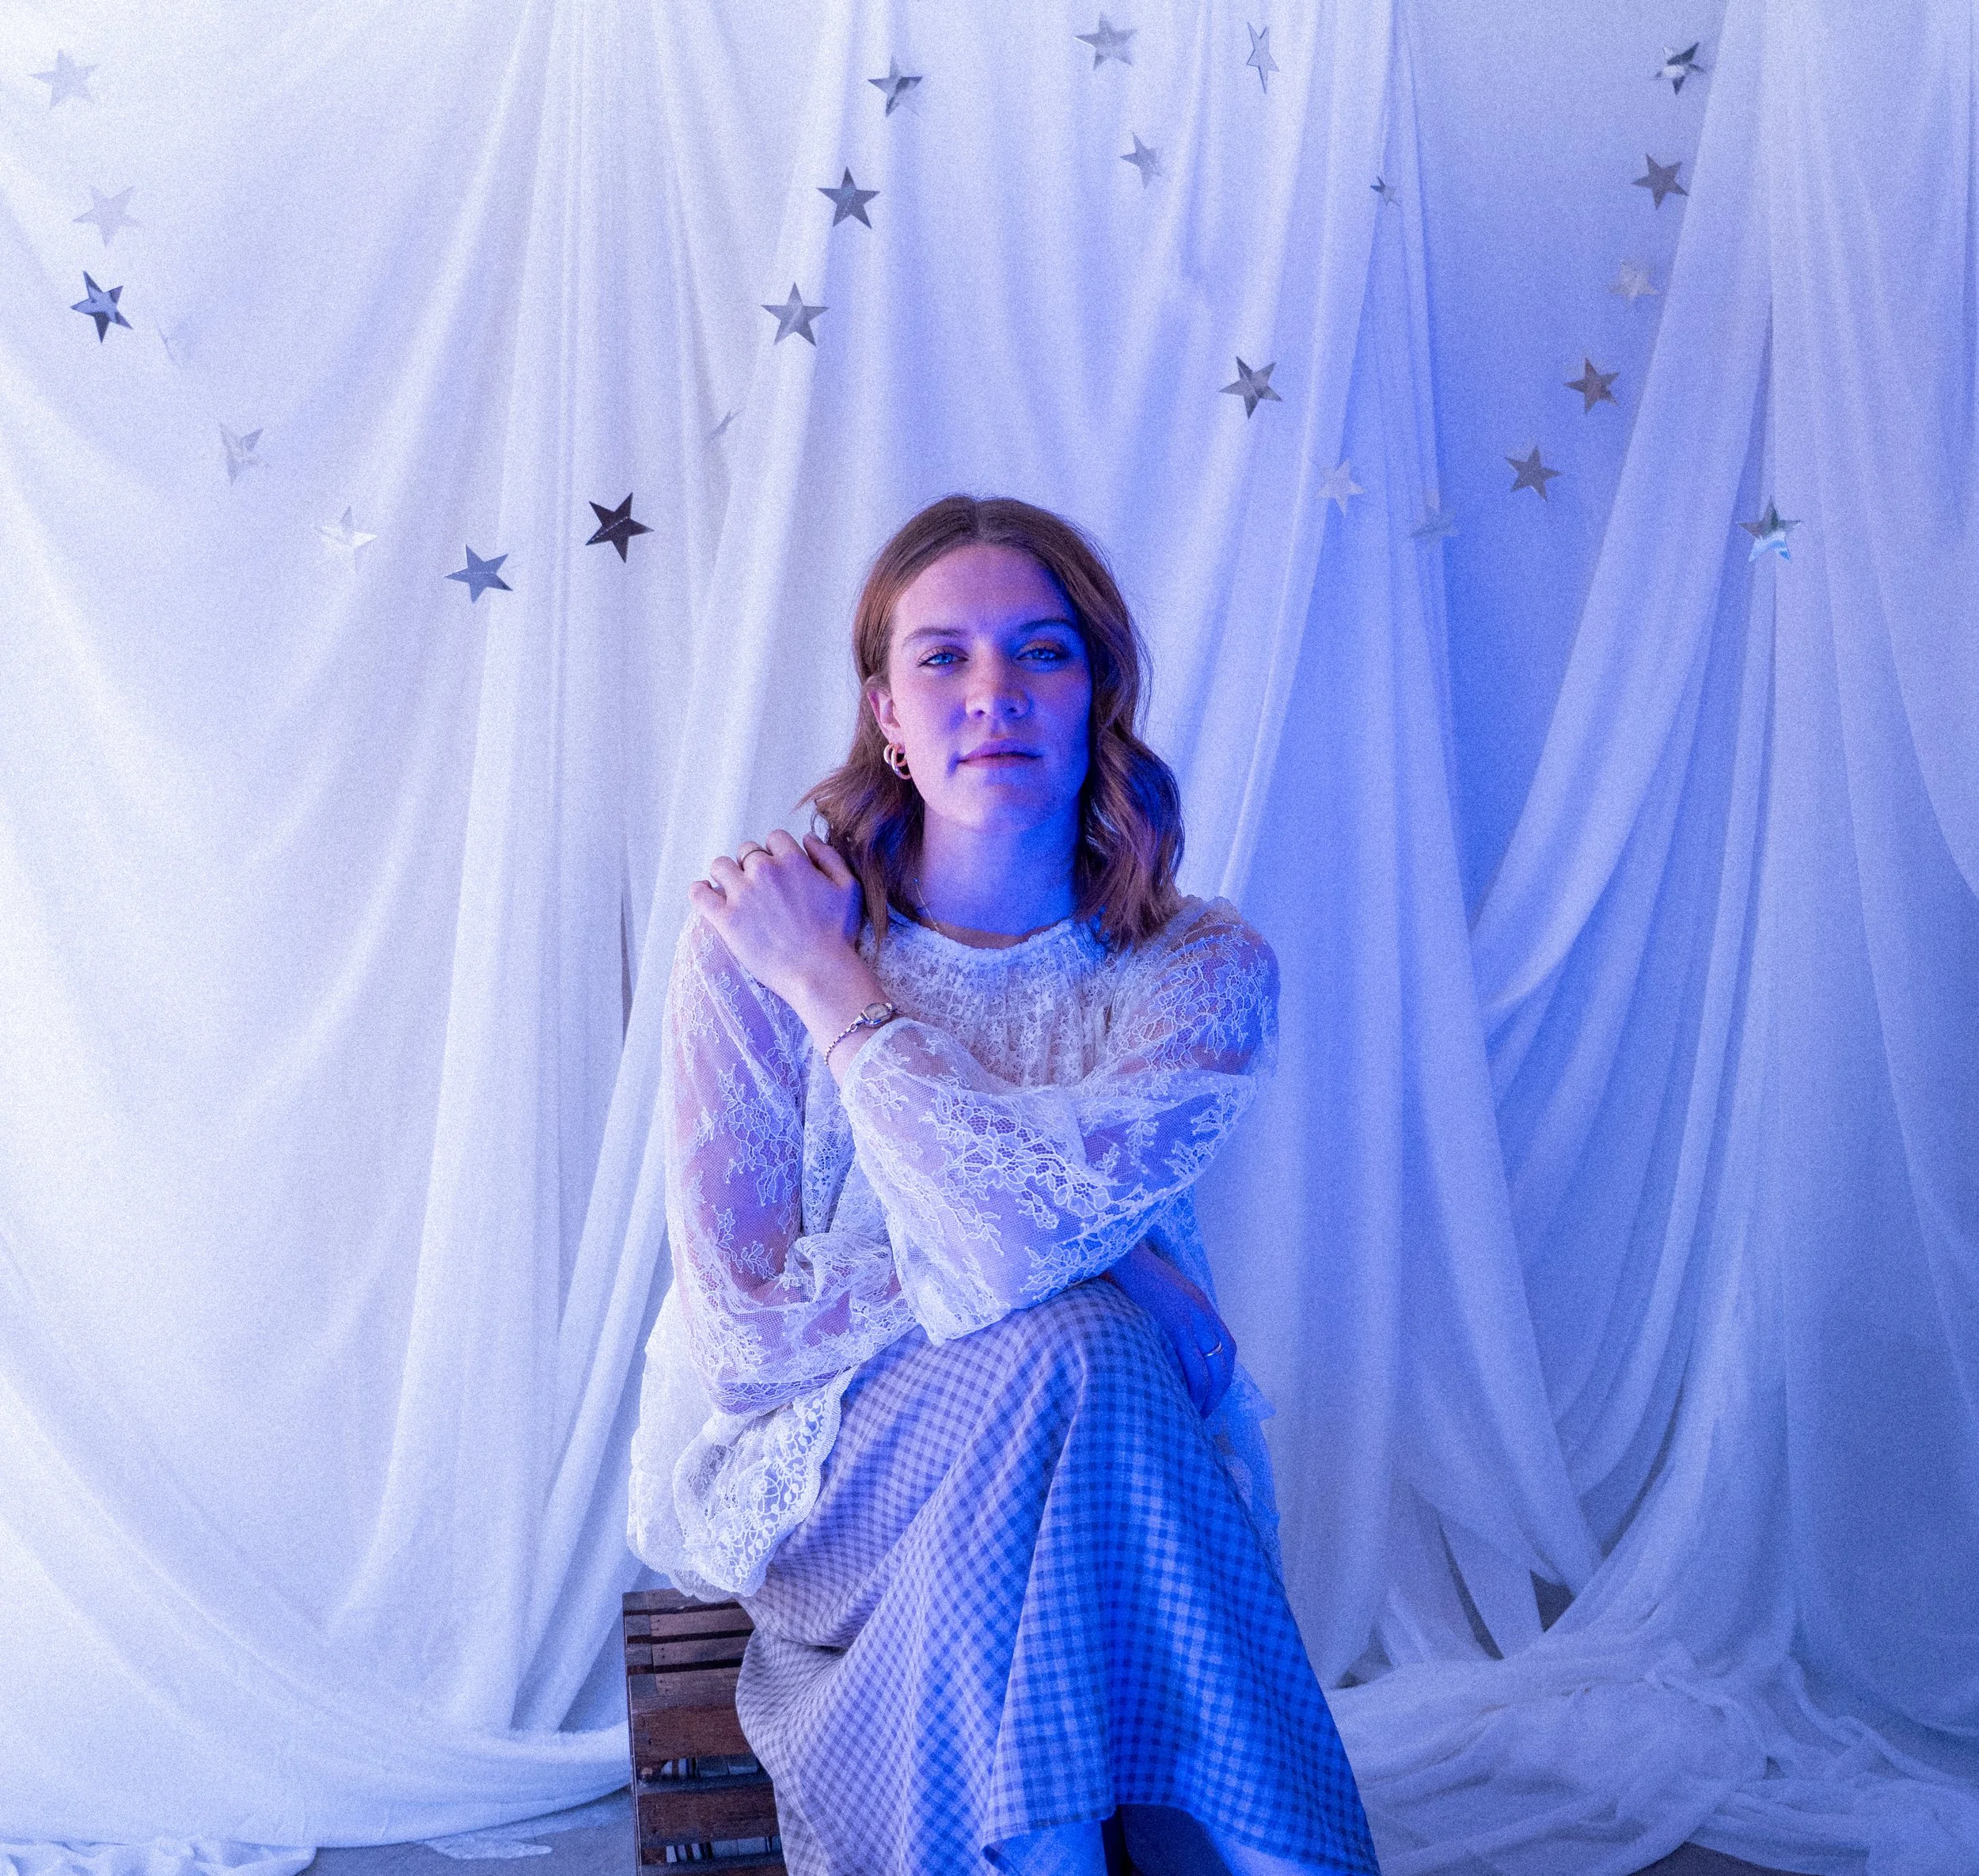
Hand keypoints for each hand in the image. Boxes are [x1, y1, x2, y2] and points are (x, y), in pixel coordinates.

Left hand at [689, 831, 886, 1065]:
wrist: (819, 972)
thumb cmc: (838, 934)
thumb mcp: (849, 887)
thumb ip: (829, 856)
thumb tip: (807, 838)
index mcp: (793, 861)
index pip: (774, 838)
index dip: (777, 853)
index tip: (780, 871)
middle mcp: (765, 871)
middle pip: (747, 851)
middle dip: (753, 865)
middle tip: (761, 889)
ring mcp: (743, 894)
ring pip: (720, 865)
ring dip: (726, 874)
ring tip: (734, 892)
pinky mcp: (726, 919)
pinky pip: (699, 893)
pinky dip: (699, 891)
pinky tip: (706, 894)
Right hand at [1103, 1240, 1235, 1416]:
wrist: (1119, 1256)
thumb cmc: (1135, 1275)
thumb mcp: (1168, 1291)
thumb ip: (1179, 1314)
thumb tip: (1179, 1345)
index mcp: (1202, 1304)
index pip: (1228, 1346)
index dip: (1224, 1373)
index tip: (1214, 1392)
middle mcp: (1201, 1313)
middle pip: (1222, 1362)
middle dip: (1218, 1393)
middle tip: (1205, 1413)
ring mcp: (1188, 1320)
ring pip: (1208, 1370)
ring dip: (1206, 1397)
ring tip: (1193, 1413)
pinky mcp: (1172, 1326)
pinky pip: (1190, 1366)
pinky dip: (1191, 1388)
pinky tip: (1181, 1400)